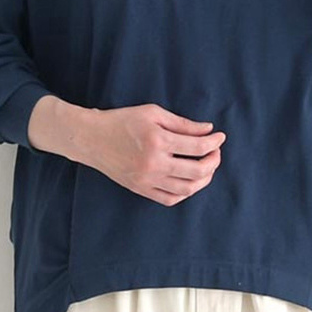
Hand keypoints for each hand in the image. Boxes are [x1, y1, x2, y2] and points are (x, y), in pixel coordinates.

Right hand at [74, 103, 226, 206]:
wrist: (91, 138)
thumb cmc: (122, 120)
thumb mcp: (153, 113)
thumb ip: (182, 123)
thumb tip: (208, 130)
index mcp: (158, 141)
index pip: (198, 146)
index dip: (214, 142)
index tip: (220, 137)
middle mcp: (154, 164)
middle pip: (197, 171)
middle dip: (214, 161)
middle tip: (216, 152)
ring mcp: (147, 180)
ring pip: (187, 189)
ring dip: (204, 179)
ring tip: (207, 167)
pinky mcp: (140, 189)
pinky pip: (170, 199)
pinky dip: (185, 192)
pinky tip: (189, 181)